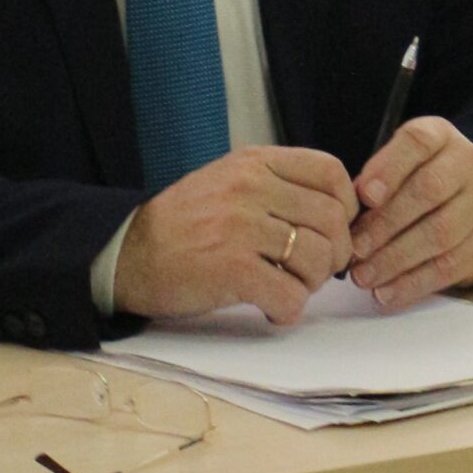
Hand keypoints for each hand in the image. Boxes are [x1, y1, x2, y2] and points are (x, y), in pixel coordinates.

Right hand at [113, 146, 357, 323]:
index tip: (332, 230)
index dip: (345, 207)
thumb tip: (336, 213)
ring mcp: (241, 227)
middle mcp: (250, 187)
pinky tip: (268, 307)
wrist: (127, 253)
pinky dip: (287, 310)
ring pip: (317, 259)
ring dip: (310, 284)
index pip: (330, 172)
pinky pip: (291, 295)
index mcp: (254, 163)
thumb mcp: (229, 181)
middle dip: (333, 254)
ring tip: (285, 288)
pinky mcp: (232, 268)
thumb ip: (277, 187)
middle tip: (312, 271)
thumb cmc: (182, 224)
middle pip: (332, 220)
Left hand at [349, 116, 472, 309]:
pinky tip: (387, 294)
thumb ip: (374, 179)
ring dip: (396, 259)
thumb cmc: (417, 182)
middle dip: (386, 224)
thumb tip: (349, 207)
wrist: (472, 205)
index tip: (363, 196)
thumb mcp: (398, 166)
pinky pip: (450, 266)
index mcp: (440, 137)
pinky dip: (414, 283)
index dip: (389, 168)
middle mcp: (468, 163)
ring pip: (440, 233)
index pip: (418, 141)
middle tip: (354, 249)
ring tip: (363, 277)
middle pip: (428, 191)